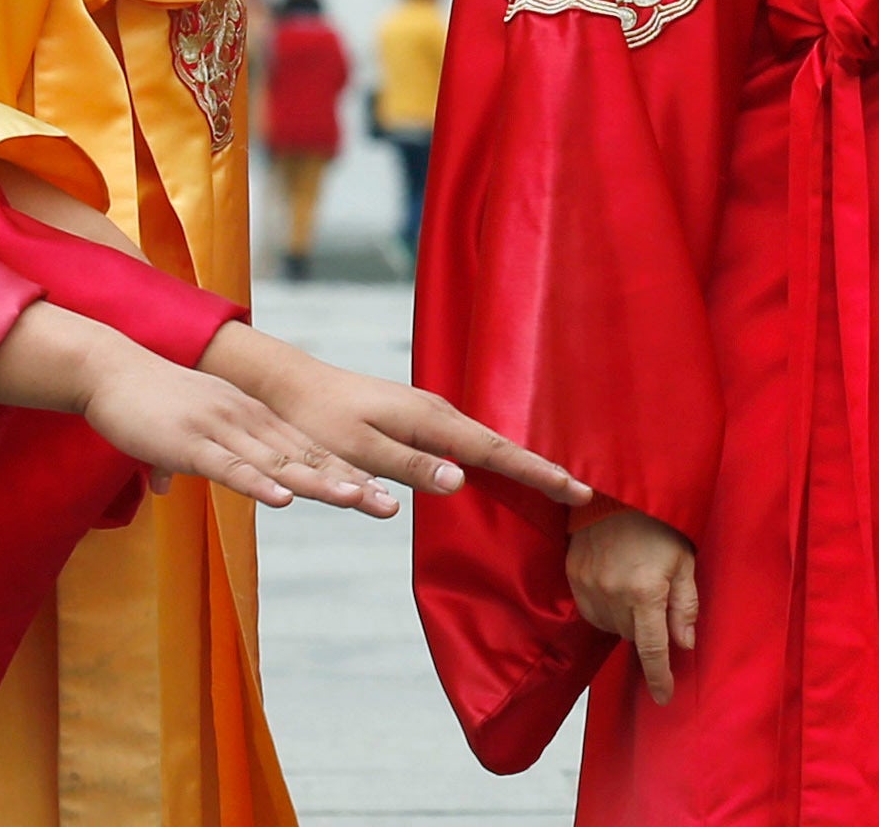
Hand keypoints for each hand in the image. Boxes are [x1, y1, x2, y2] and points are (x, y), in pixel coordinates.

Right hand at [0, 304, 387, 512]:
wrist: (108, 371)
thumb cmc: (143, 406)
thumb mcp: (179, 438)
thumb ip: (179, 461)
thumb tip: (161, 489)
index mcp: (253, 420)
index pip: (310, 453)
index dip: (348, 475)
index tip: (386, 496)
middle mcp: (248, 423)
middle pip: (308, 459)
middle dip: (351, 484)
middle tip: (392, 506)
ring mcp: (222, 431)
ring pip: (279, 464)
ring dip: (320, 484)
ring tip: (359, 502)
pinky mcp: (190, 444)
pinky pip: (230, 468)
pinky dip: (258, 485)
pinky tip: (282, 500)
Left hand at [199, 321, 589, 515]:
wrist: (295, 385)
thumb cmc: (322, 420)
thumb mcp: (360, 449)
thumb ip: (410, 466)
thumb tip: (460, 481)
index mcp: (431, 423)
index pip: (498, 454)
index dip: (538, 474)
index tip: (577, 491)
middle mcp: (439, 414)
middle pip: (502, 447)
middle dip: (543, 469)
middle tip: (582, 494)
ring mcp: (431, 414)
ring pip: (488, 442)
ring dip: (523, 463)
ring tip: (556, 484)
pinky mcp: (421, 419)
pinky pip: (471, 440)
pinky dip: (497, 456)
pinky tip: (503, 468)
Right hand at [567, 509, 699, 702]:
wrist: (615, 491)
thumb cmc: (657, 523)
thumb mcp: (684, 560)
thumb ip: (685, 605)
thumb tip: (685, 644)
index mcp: (645, 592)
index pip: (652, 648)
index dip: (659, 676)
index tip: (663, 697)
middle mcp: (613, 594)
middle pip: (632, 636)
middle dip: (646, 626)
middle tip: (654, 596)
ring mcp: (589, 587)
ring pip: (611, 626)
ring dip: (625, 617)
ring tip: (634, 584)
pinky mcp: (574, 578)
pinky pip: (592, 611)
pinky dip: (605, 607)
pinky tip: (614, 583)